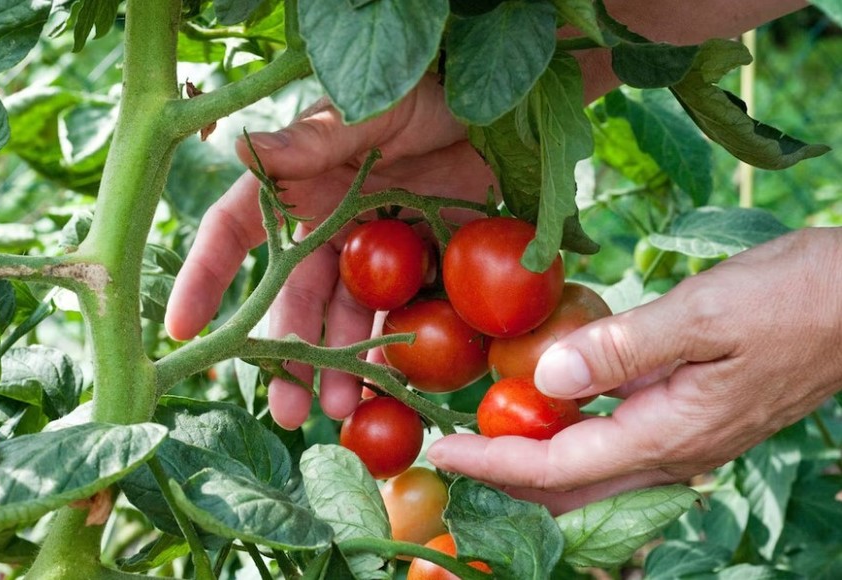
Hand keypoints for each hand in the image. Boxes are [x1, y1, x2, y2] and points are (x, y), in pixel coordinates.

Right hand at [164, 74, 495, 428]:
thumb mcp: (368, 111)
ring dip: (340, 364)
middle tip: (288, 409)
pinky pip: (399, 314)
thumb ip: (314, 138)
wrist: (495, 112)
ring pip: (344, 317)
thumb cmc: (422, 93)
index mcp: (298, 187)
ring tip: (344, 408)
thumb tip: (241, 146)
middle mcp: (326, 226)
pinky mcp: (417, 265)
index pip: (234, 233)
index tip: (182, 329)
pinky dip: (394, 350)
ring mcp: (372, 251)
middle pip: (293, 297)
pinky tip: (391, 385)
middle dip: (287, 352)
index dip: (205, 278)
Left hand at [428, 227, 841, 513]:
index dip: (493, 462)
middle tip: (452, 455)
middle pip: (571, 490)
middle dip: (506, 479)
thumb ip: (622, 350)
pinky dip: (572, 444)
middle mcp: (675, 452)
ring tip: (486, 440)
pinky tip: (552, 415)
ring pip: (594, 478)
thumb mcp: (703, 314)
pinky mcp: (694, 421)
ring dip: (536, 467)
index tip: (441, 450)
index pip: (558, 467)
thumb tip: (545, 380)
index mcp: (669, 433)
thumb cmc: (793, 299)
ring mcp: (687, 442)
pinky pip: (618, 451)